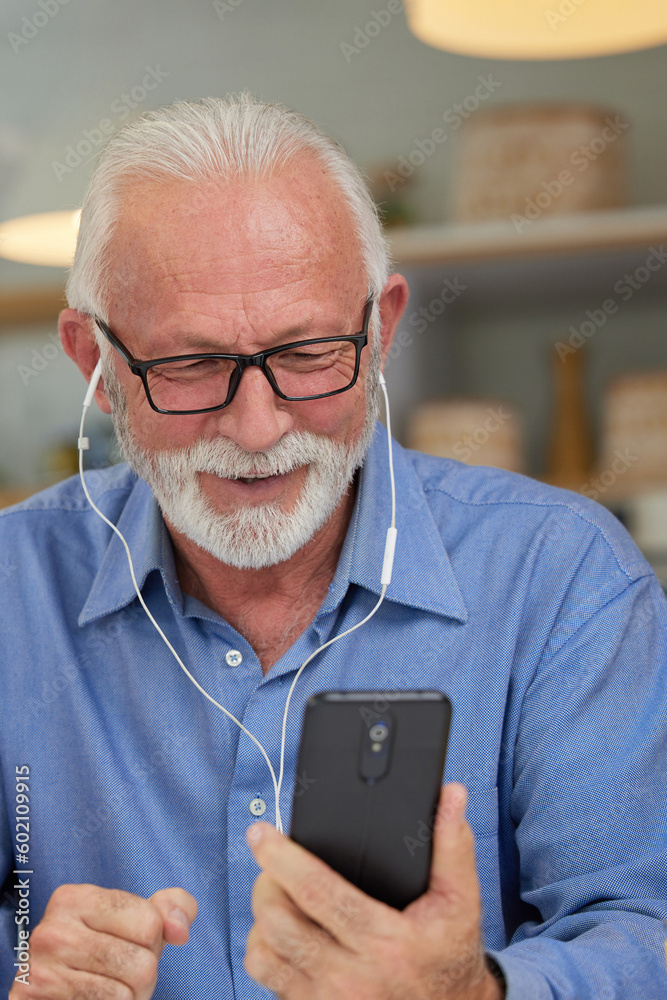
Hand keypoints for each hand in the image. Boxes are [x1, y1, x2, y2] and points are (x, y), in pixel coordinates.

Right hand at [9, 883, 196, 999]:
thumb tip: (180, 929)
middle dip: (143, 976)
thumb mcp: (137, 916)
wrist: (52, 989)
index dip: (153, 940)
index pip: (151, 924)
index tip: (130, 942)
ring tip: (107, 989)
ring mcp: (40, 972)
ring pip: (124, 996)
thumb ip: (172, 908)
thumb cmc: (104, 946)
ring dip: (127, 998)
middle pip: (143, 965)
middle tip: (121, 973)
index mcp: (75, 898)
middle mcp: (52, 931)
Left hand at [244, 782, 503, 999]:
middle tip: (271, 863)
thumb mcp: (461, 900)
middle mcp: (351, 978)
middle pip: (279, 922)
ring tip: (276, 896)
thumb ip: (452, 845)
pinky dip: (266, 950)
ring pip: (264, 954)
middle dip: (266, 882)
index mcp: (386, 942)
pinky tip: (283, 933)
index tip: (262, 833)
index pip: (317, 892)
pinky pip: (269, 979)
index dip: (282, 857)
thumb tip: (451, 796)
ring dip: (261, 918)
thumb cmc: (450, 955)